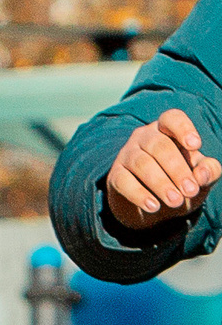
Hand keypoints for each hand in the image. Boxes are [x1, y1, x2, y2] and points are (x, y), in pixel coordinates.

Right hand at [107, 109, 221, 230]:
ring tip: (176, 202)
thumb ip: (209, 171)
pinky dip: (139, 195)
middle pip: (159, 146)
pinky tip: (153, 206)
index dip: (183, 129)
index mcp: (167, 130)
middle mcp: (144, 137)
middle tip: (191, 191)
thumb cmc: (179, 182)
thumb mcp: (199, 176)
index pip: (172, 118)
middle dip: (177, 170)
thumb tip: (201, 175)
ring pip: (142, 163)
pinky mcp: (115, 176)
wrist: (152, 205)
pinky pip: (124, 182)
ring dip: (160, 184)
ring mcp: (126, 155)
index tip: (196, 146)